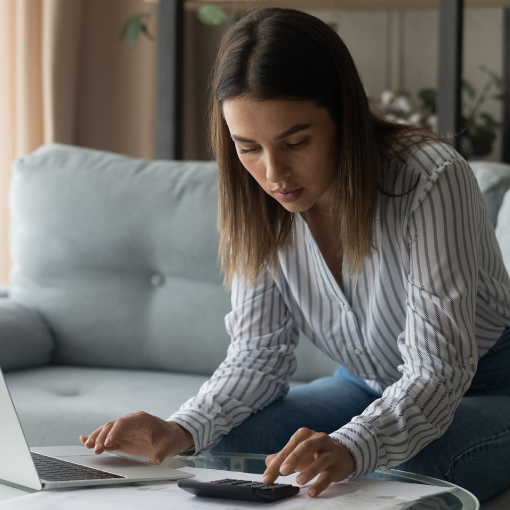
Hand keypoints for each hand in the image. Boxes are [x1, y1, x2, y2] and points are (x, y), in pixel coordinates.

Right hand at [79, 412, 193, 464]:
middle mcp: (130, 422)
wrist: (170, 436)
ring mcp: (124, 430)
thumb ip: (161, 452)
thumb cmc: (169, 438)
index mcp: (141, 419)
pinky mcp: (121, 438)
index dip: (115, 431)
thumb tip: (155, 459)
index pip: (125, 422)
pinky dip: (97, 439)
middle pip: (112, 425)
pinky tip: (85, 441)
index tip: (108, 442)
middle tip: (96, 448)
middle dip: (103, 436)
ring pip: (107, 430)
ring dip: (97, 438)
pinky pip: (107, 438)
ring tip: (88, 446)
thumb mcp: (168, 445)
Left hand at [262, 428, 354, 497]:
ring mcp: (329, 452)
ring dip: (309, 470)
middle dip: (293, 458)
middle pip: (305, 447)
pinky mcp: (337, 465)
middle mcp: (317, 439)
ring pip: (321, 459)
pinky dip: (320, 484)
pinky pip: (328, 475)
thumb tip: (268, 462)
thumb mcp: (297, 452)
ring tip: (299, 481)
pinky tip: (312, 492)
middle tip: (282, 471)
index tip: (267, 478)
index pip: (288, 448)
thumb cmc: (315, 453)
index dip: (276, 463)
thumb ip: (282, 456)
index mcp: (304, 435)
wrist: (341, 453)